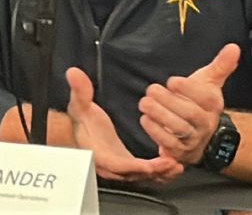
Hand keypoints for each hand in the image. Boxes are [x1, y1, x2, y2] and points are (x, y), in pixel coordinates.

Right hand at [65, 67, 183, 183]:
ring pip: (140, 176)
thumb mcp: (79, 105)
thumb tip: (74, 73)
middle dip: (153, 172)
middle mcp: (109, 165)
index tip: (152, 165)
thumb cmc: (80, 121)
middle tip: (172, 164)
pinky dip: (157, 172)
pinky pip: (143, 173)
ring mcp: (119, 166)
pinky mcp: (127, 165)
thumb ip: (80, 91)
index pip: (117, 165)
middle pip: (133, 174)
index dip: (135, 167)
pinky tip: (171, 165)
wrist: (78, 132)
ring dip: (159, 174)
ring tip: (176, 167)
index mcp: (98, 154)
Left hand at [138, 43, 239, 165]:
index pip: (204, 97)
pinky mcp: (180, 151)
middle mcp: (206, 123)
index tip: (171, 81)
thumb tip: (234, 47)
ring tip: (144, 103)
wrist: (202, 135)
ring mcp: (194, 139)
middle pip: (190, 114)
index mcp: (213, 104)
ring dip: (159, 115)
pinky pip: (169, 144)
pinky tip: (145, 119)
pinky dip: (155, 132)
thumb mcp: (210, 82)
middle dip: (169, 101)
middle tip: (151, 90)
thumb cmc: (200, 103)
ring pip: (179, 129)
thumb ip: (221, 65)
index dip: (188, 89)